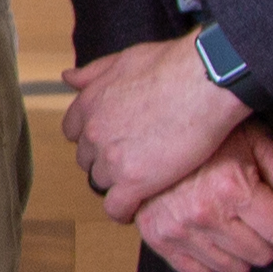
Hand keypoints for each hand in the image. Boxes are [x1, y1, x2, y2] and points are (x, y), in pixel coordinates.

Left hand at [65, 34, 248, 222]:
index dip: (93, 138)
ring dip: (117, 184)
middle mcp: (94, 132)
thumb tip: (67, 78)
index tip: (111, 141)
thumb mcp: (125, 60)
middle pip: (88, 159)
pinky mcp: (134, 181)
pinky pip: (116, 208)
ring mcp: (111, 158)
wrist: (204, 83)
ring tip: (141, 184)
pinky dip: (123, 211)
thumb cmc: (173, 66)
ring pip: (101, 183)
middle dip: (105, 161)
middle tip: (133, 161)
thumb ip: (93, 73)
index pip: (74, 131)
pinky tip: (136, 209)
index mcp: (89, 103)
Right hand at [133, 124, 272, 271]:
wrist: (150, 125)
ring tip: (230, 221)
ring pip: (234, 270)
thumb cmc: (209, 131)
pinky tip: (208, 235)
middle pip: (262, 255)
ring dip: (238, 251)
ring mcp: (178, 229)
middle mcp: (204, 214)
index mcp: (233, 188)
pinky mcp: (157, 238)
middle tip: (253, 213)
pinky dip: (209, 260)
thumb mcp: (255, 138)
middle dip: (264, 237)